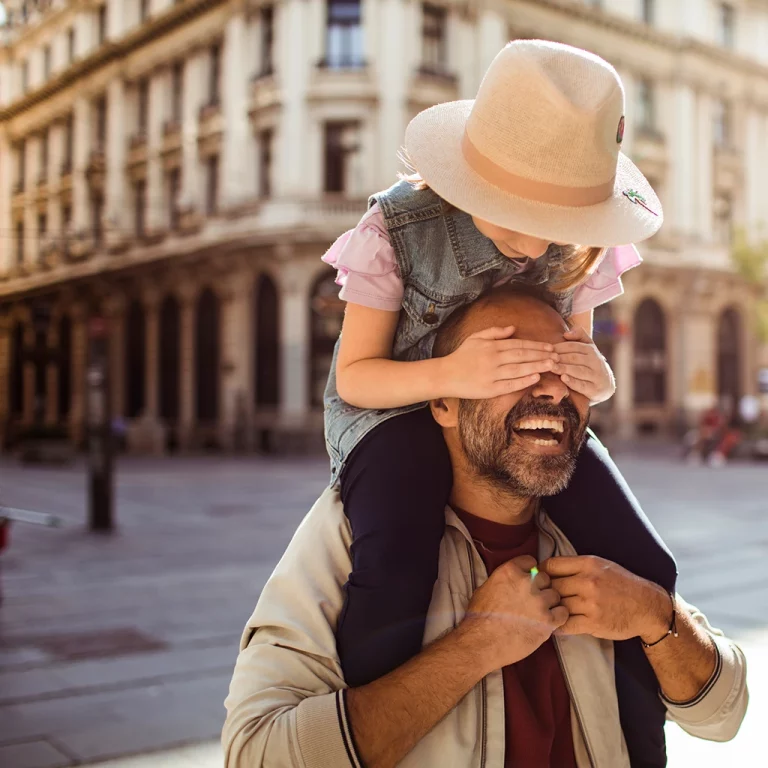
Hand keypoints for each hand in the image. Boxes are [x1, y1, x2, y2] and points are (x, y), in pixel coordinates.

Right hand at [442, 326, 557, 399]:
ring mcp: (492, 375)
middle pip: (522, 356)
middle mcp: (493, 359)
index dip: (536, 345)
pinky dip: (523, 381)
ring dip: (537, 366)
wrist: (445, 375)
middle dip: (541, 355)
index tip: (550, 346)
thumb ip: (494, 332)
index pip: (519, 344)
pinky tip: (535, 378)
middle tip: (557, 356)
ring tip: (552, 365)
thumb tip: (513, 328)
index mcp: (492, 346)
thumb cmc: (461, 356)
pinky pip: (510, 385)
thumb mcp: (476, 338)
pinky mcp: (489, 389)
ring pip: (519, 369)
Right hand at [460, 555, 568, 672]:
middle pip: (545, 578)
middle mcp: (527, 583)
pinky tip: (548, 621)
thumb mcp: (485, 588)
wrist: (482, 642)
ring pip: (555, 595)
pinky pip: (563, 612)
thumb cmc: (479, 618)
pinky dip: (558, 616)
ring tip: (539, 612)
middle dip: (540, 588)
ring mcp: (539, 602)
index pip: (530, 561)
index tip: (527, 579)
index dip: (529, 571)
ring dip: (549, 602)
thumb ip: (503, 580)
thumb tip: (512, 580)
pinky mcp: (547, 621)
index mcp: (510, 571)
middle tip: (532, 599)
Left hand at [540, 556, 670, 642]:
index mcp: (588, 564)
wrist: (647, 606)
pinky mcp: (593, 623)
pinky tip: (557, 623)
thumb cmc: (622, 584)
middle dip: (545, 593)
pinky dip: (558, 625)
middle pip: (551, 587)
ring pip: (557, 606)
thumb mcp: (601, 565)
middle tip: (541, 598)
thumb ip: (576, 566)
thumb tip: (547, 568)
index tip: (540, 579)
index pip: (551, 565)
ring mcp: (590, 604)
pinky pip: (565, 625)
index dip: (541, 573)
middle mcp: (588, 582)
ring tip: (548, 611)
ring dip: (552, 610)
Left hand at [552, 326, 614, 403]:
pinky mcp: (594, 389)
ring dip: (564, 368)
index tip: (545, 350)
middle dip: (559, 358)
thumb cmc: (590, 364)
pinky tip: (563, 378)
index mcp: (591, 350)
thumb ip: (579, 336)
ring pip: (578, 370)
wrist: (606, 385)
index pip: (573, 346)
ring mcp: (596, 376)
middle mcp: (595, 361)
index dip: (559, 347)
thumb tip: (566, 333)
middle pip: (574, 358)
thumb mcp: (588, 348)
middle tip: (545, 359)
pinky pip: (582, 385)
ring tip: (551, 367)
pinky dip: (573, 382)